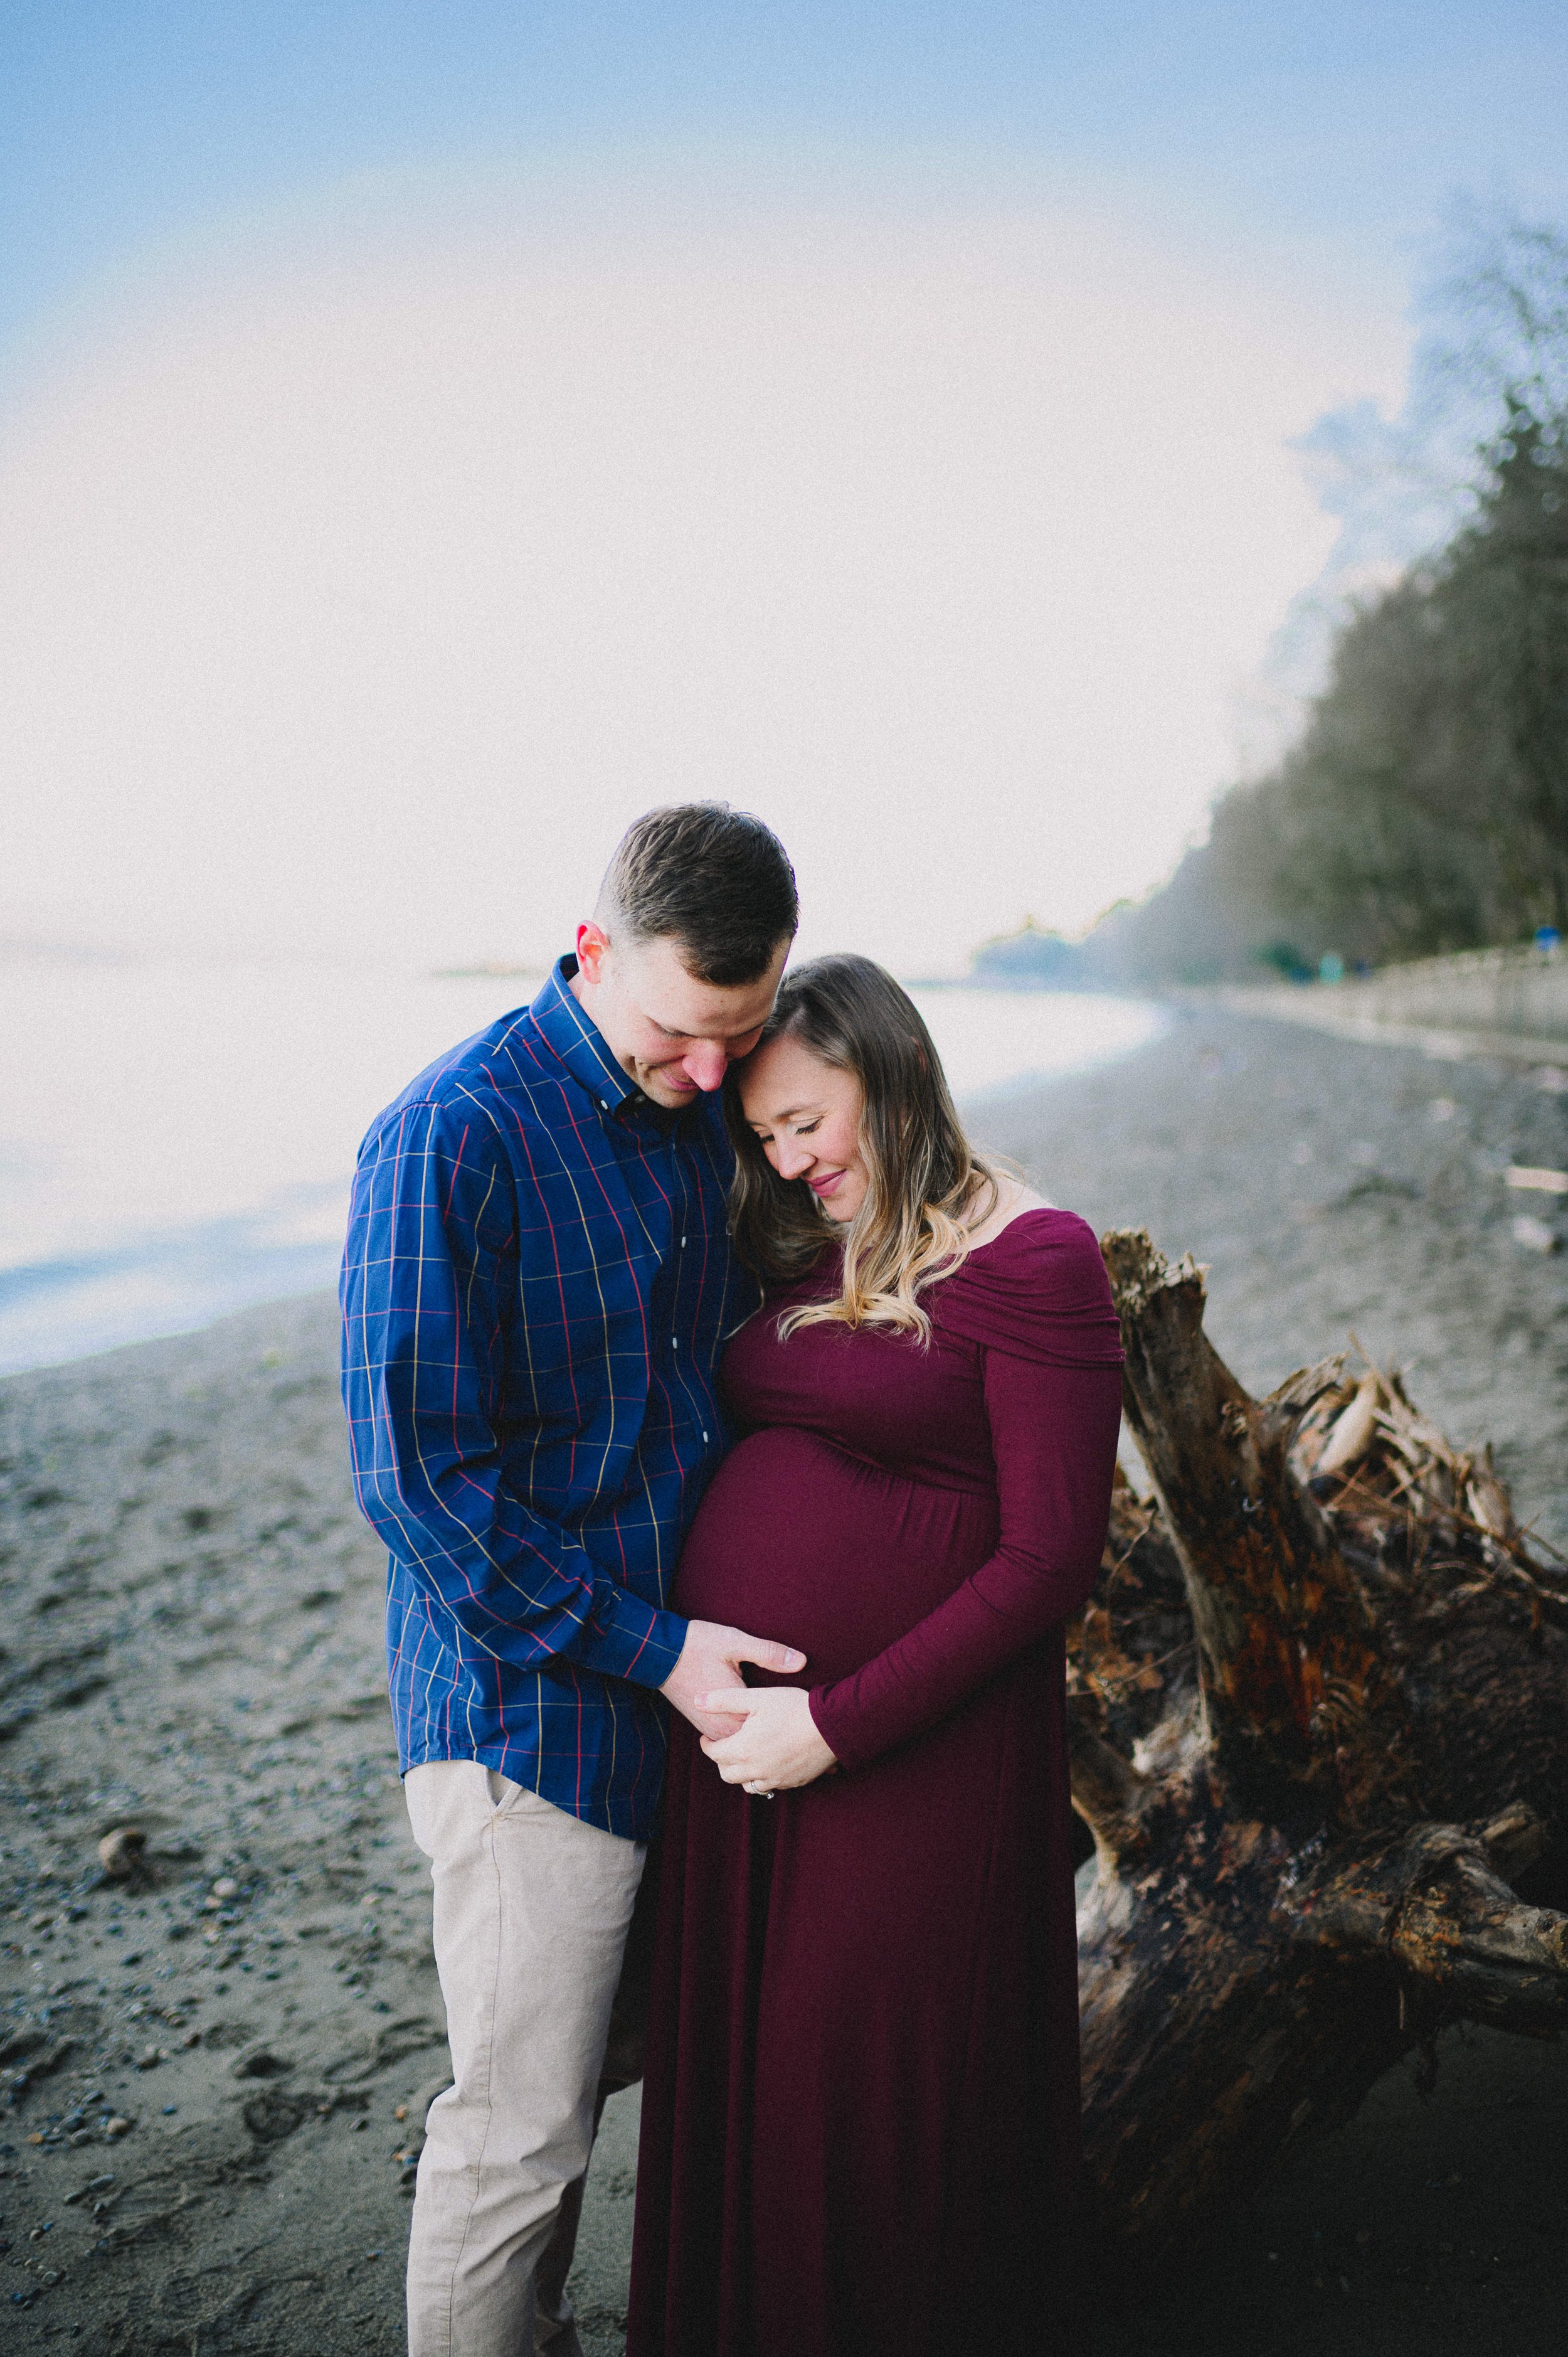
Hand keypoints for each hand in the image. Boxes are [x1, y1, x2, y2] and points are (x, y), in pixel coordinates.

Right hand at [660, 1620, 806, 1740]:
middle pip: (757, 1748)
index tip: (813, 1730)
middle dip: (779, 1742)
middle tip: (808, 1744)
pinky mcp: (703, 1725)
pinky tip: (760, 1734)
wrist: (658, 1653)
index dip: (794, 1732)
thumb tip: (801, 1661)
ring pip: (742, 1750)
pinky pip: (729, 1743)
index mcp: (734, 1711)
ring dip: (761, 1744)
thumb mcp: (736, 1643)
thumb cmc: (697, 1645)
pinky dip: (745, 1741)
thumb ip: (769, 1653)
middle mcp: (722, 1727)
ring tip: (786, 1739)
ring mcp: (710, 1729)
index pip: (770, 1734)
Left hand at [697, 1686, 837, 1792]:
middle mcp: (756, 1770)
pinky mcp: (793, 1783)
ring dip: (742, 1773)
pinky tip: (769, 1761)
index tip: (708, 1737)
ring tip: (747, 1755)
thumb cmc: (794, 1708)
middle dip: (722, 1760)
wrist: (833, 1724)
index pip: (714, 1754)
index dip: (707, 1745)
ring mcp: (775, 1779)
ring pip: (747, 1785)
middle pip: (727, 1774)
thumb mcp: (757, 1698)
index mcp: (743, 1750)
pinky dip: (763, 1777)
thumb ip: (724, 1700)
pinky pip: (770, 1786)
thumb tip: (697, 1701)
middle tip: (727, 1745)